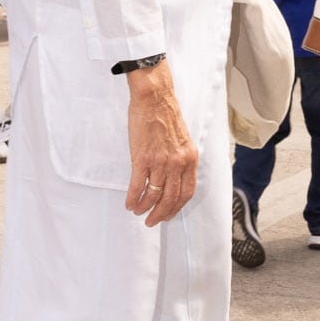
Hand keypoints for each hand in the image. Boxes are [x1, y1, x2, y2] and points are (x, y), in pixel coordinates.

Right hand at [126, 64, 196, 226]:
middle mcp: (178, 164)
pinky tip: (129, 203)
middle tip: (152, 221)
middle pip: (171, 199)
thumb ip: (181, 160)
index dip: (176, 208)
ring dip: (144, 208)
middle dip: (160, 214)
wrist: (155, 99)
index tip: (168, 214)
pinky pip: (138, 185)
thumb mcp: (183, 141)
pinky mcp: (142, 158)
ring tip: (138, 212)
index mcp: (190, 159)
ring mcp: (160, 162)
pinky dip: (133, 198)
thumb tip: (174, 178)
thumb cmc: (166, 117)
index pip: (186, 192)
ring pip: (153, 195)